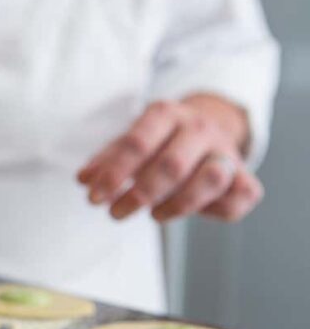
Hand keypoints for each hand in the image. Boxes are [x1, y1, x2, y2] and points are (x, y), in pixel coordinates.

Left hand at [77, 96, 263, 222]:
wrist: (205, 127)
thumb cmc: (158, 141)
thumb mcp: (130, 142)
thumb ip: (106, 160)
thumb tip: (84, 180)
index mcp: (165, 113)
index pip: (137, 143)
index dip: (113, 174)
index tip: (93, 198)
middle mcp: (199, 128)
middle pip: (172, 165)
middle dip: (140, 194)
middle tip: (116, 212)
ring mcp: (226, 150)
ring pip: (211, 178)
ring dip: (178, 204)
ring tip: (154, 214)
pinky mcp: (245, 175)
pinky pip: (241, 195)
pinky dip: (218, 210)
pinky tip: (194, 213)